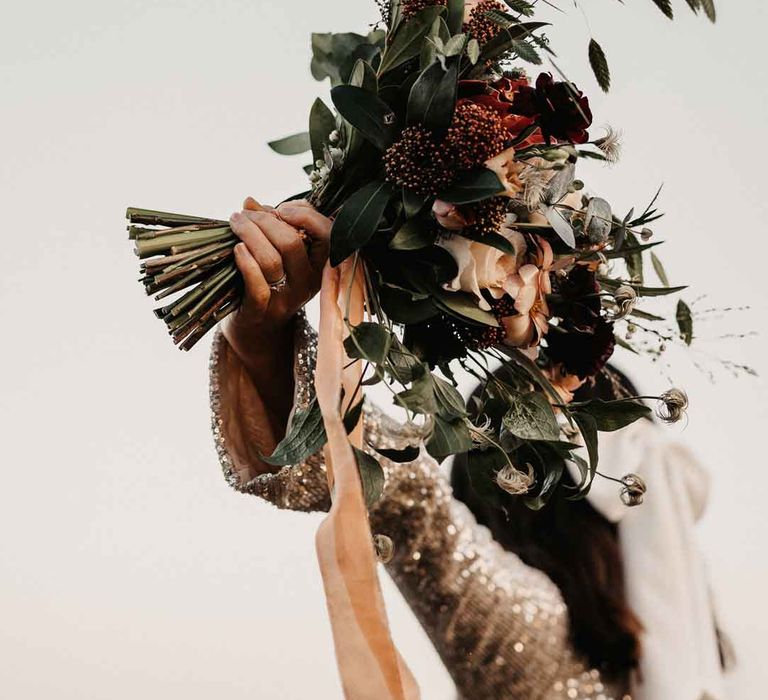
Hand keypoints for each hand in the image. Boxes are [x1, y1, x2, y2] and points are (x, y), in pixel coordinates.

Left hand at [223, 197, 331, 365]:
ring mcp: (287, 299)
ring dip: (249, 234)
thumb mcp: (278, 253)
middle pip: (291, 242)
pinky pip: (257, 285)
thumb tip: (250, 202)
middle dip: (264, 220)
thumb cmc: (268, 281)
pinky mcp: (263, 311)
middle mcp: (308, 283)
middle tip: (243, 215)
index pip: (327, 234)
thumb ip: (270, 226)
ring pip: (271, 259)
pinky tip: (236, 249)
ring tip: (235, 223)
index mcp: (320, 265)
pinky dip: (245, 262)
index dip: (305, 214)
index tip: (280, 208)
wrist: (257, 329)